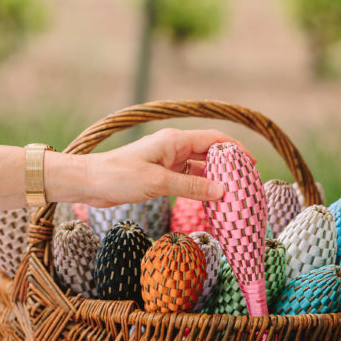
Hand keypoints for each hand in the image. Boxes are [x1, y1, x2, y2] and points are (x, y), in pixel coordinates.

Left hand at [64, 128, 255, 206]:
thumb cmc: (119, 176)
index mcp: (174, 140)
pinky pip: (186, 179)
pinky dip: (199, 188)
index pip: (214, 139)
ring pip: (198, 168)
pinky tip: (208, 201)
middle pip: (209, 153)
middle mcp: (173, 147)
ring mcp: (166, 161)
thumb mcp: (158, 183)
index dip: (235, 149)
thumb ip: (190, 187)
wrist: (88, 182)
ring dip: (214, 180)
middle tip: (245, 184)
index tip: (251, 165)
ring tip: (231, 195)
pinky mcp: (159, 175)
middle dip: (228, 166)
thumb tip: (222, 192)